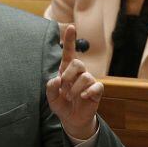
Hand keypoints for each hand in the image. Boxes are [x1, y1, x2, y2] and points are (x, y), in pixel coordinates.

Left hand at [46, 24, 100, 139]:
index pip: (69, 52)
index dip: (70, 40)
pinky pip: (96, 86)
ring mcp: (89, 81)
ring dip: (75, 88)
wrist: (72, 119)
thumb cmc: (62, 104)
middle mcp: (79, 73)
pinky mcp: (96, 90)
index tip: (71, 27)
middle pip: (78, 62)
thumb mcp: (51, 98)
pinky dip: (88, 92)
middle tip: (64, 87)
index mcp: (66, 70)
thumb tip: (56, 80)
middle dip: (69, 74)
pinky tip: (84, 97)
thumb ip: (50, 88)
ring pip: (85, 76)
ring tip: (70, 97)